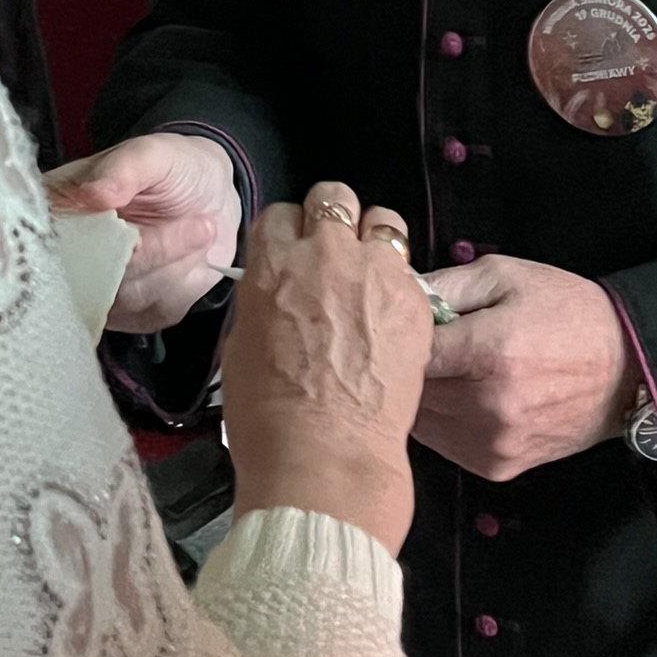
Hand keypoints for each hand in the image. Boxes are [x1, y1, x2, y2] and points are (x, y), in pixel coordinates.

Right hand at [43, 132, 241, 332]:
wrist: (212, 193)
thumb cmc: (174, 168)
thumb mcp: (153, 153)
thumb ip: (125, 168)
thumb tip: (94, 194)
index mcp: (63, 210)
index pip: (58, 242)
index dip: (93, 243)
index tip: (139, 233)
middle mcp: (72, 255)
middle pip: (95, 277)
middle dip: (155, 252)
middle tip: (202, 225)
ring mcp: (100, 288)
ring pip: (130, 297)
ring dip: (176, 264)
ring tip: (205, 227)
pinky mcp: (132, 312)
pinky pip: (156, 310)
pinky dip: (184, 283)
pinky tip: (196, 254)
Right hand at [222, 182, 432, 553]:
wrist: (325, 458)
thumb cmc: (271, 417)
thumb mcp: (241, 345)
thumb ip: (264, 301)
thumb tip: (278, 294)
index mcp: (274, 263)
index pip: (280, 214)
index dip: (288, 234)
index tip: (293, 252)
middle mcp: (325, 254)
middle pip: (333, 199)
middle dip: (331, 221)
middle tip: (333, 255)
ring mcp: (375, 273)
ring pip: (382, 221)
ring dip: (373, 242)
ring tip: (371, 276)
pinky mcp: (414, 300)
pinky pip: (410, 271)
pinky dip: (400, 287)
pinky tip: (391, 319)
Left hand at [412, 255, 638, 481]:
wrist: (624, 367)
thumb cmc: (566, 312)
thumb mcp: (505, 275)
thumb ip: (444, 284)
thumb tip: (396, 294)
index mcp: (488, 352)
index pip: (407, 353)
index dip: (398, 336)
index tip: (402, 323)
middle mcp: (489, 405)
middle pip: (410, 390)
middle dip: (409, 365)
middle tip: (430, 342)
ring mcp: (494, 442)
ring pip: (422, 421)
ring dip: (425, 395)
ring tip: (453, 367)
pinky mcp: (499, 465)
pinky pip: (445, 444)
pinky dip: (444, 421)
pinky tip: (467, 394)